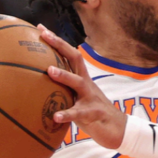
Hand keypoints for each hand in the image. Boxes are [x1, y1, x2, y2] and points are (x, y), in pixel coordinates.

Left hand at [38, 24, 128, 148]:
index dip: (56, 41)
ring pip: (78, 82)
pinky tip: (56, 116)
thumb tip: (41, 84)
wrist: (118, 129)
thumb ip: (64, 89)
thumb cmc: (93, 112)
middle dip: (59, 45)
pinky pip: (79, 113)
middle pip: (74, 59)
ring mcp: (91, 98)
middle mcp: (86, 84)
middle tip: (44, 35)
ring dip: (64, 75)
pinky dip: (68, 114)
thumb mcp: (78, 97)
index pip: (69, 54)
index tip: (40, 28)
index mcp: (82, 78)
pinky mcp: (93, 114)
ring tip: (49, 71)